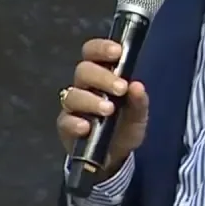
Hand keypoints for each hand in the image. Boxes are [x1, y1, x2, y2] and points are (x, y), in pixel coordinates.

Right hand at [57, 38, 149, 173]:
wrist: (114, 157)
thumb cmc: (124, 126)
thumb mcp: (138, 115)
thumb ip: (139, 101)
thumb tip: (137, 85)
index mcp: (102, 76)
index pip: (93, 53)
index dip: (102, 48)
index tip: (117, 52)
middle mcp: (84, 87)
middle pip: (83, 71)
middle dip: (102, 77)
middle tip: (120, 88)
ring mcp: (73, 107)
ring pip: (73, 94)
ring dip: (91, 100)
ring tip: (108, 110)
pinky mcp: (65, 126)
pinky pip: (65, 121)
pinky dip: (75, 123)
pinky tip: (86, 127)